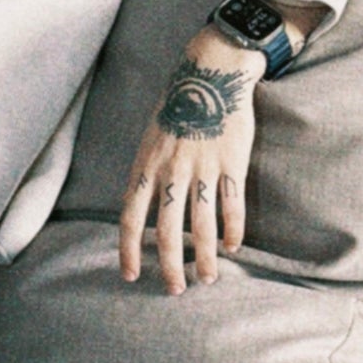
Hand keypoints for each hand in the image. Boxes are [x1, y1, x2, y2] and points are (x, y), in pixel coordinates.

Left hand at [118, 39, 260, 293]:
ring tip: (208, 278)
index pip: (130, 217)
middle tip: (175, 289)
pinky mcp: (232, 162)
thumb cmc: (176, 105)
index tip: (130, 275)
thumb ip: (148, 172)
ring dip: (206, 256)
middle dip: (170, 265)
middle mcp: (172, 171)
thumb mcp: (150, 137)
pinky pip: (232, 204)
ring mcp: (204, 167)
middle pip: (168, 229)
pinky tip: (234, 247)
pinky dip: (233, 229)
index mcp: (147, 164)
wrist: (210, 72)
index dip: (128, 249)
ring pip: (203, 223)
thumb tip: (144, 206)